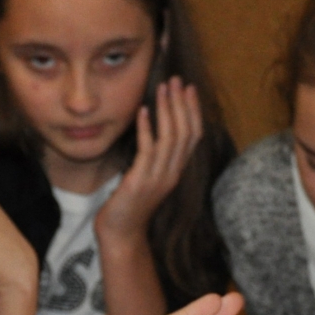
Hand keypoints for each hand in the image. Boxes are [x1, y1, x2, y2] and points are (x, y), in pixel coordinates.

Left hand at [95, 76, 203, 244]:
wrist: (121, 234)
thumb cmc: (129, 205)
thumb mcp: (146, 177)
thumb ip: (153, 157)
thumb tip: (152, 132)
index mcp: (175, 171)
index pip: (193, 136)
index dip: (193, 111)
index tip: (189, 89)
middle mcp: (172, 173)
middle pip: (185, 133)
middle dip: (182, 104)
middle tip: (177, 80)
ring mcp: (158, 178)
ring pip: (171, 139)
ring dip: (167, 111)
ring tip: (163, 88)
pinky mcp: (141, 181)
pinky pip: (148, 150)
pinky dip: (147, 129)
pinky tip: (143, 111)